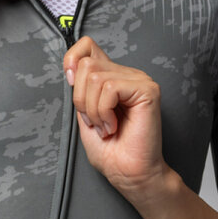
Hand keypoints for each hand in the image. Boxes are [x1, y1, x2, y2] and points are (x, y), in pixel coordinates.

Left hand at [63, 36, 167, 197]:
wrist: (127, 172)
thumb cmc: (110, 150)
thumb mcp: (83, 113)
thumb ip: (79, 88)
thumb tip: (72, 68)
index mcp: (111, 78)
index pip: (87, 45)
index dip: (72, 59)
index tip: (70, 83)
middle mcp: (127, 75)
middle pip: (86, 65)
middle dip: (81, 99)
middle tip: (95, 121)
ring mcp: (139, 80)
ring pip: (95, 77)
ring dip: (93, 110)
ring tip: (105, 126)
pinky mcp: (147, 90)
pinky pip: (110, 88)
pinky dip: (104, 111)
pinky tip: (114, 125)